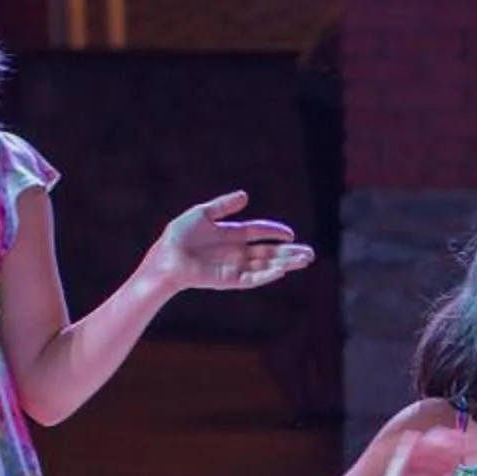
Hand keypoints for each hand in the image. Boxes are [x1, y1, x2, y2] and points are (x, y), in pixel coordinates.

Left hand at [146, 191, 315, 293]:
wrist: (166, 257)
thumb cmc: (179, 236)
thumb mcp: (203, 214)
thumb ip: (224, 205)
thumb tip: (246, 196)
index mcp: (231, 235)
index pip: (259, 233)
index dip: (275, 232)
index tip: (290, 234)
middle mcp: (236, 252)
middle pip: (269, 252)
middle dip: (290, 253)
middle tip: (310, 253)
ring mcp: (234, 266)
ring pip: (266, 265)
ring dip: (286, 263)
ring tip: (305, 260)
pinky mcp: (230, 279)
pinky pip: (253, 277)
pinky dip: (268, 274)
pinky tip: (282, 270)